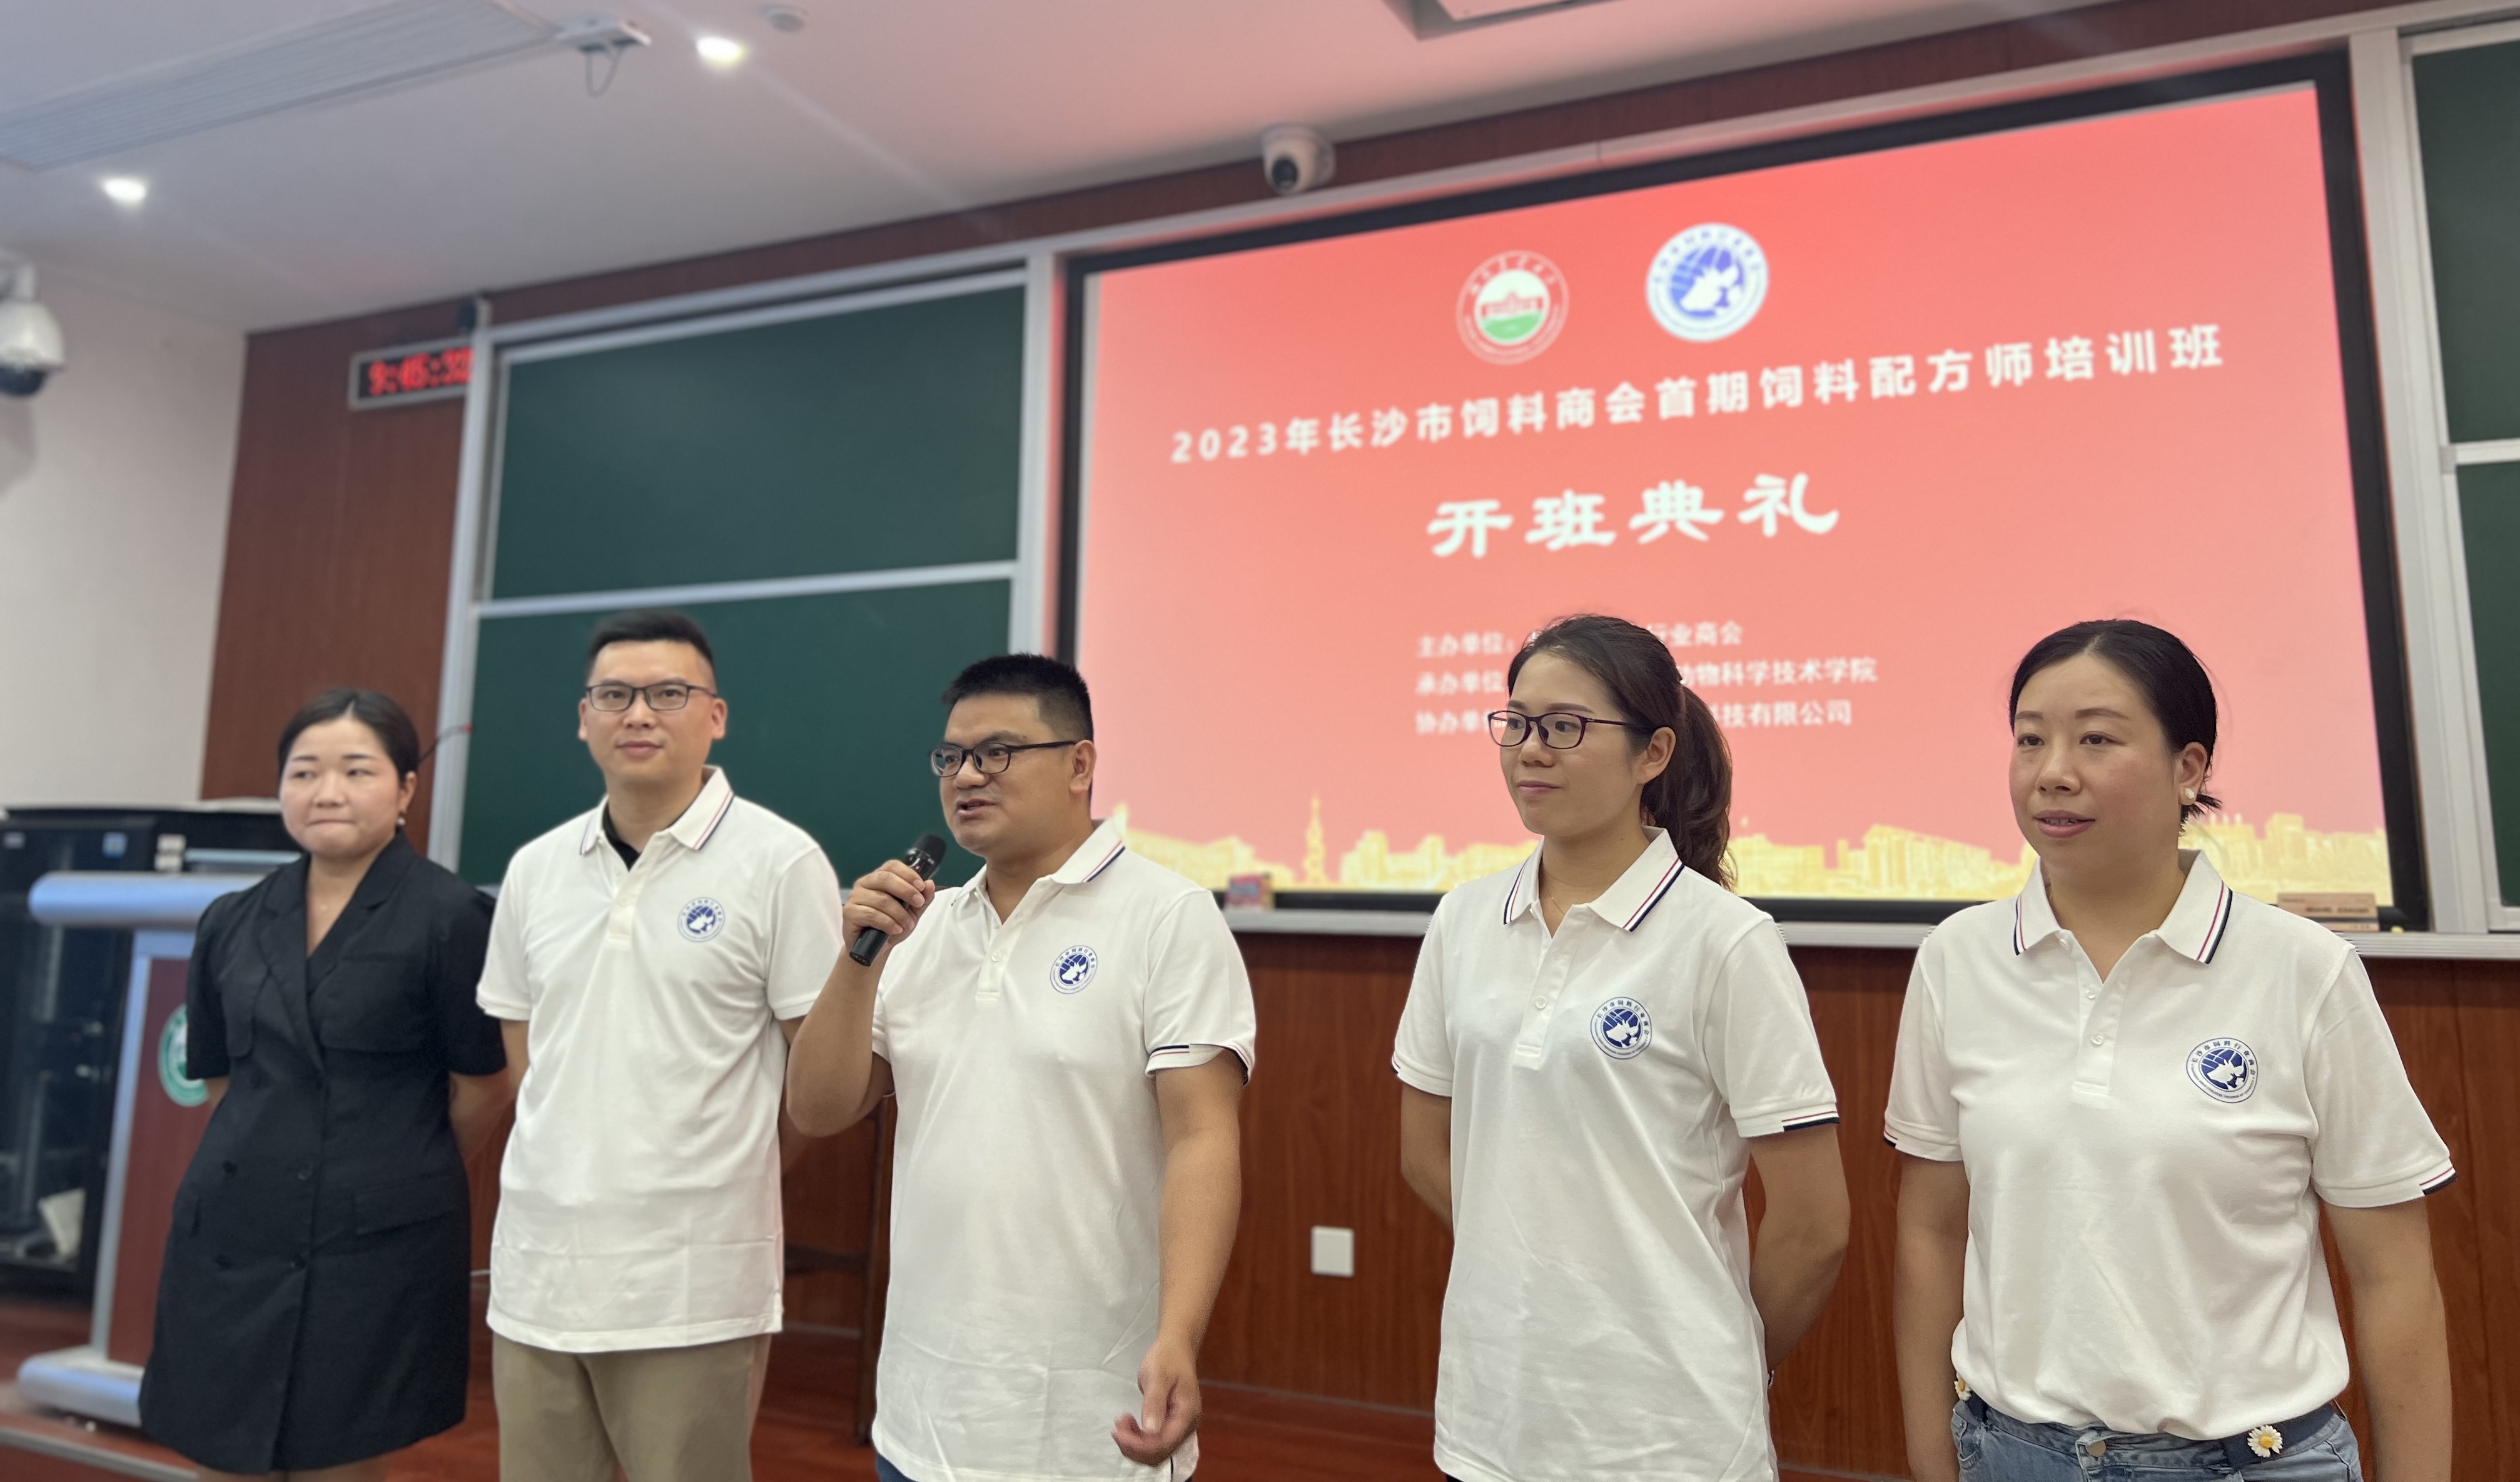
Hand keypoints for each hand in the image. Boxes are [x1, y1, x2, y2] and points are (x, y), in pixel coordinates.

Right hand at [843, 860, 935, 953]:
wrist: (875, 949)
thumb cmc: (891, 926)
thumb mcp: (912, 913)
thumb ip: (923, 899)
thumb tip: (930, 884)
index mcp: (878, 878)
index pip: (892, 866)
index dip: (908, 874)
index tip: (921, 887)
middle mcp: (864, 883)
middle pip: (886, 878)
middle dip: (906, 891)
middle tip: (918, 903)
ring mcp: (854, 897)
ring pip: (881, 899)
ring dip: (899, 913)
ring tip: (907, 925)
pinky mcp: (849, 913)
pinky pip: (871, 914)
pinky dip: (888, 923)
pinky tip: (895, 929)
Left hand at [1113, 1336, 1199, 1465]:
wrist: (1176, 1349)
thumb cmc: (1167, 1359)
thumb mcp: (1159, 1376)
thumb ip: (1154, 1403)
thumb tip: (1150, 1430)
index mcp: (1186, 1415)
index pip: (1163, 1443)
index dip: (1138, 1445)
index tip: (1118, 1431)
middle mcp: (1186, 1427)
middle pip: (1159, 1453)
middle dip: (1134, 1446)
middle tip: (1118, 1425)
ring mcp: (1179, 1428)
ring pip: (1156, 1452)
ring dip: (1134, 1444)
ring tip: (1122, 1423)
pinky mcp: (1171, 1425)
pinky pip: (1155, 1443)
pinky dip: (1139, 1439)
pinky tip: (1129, 1424)